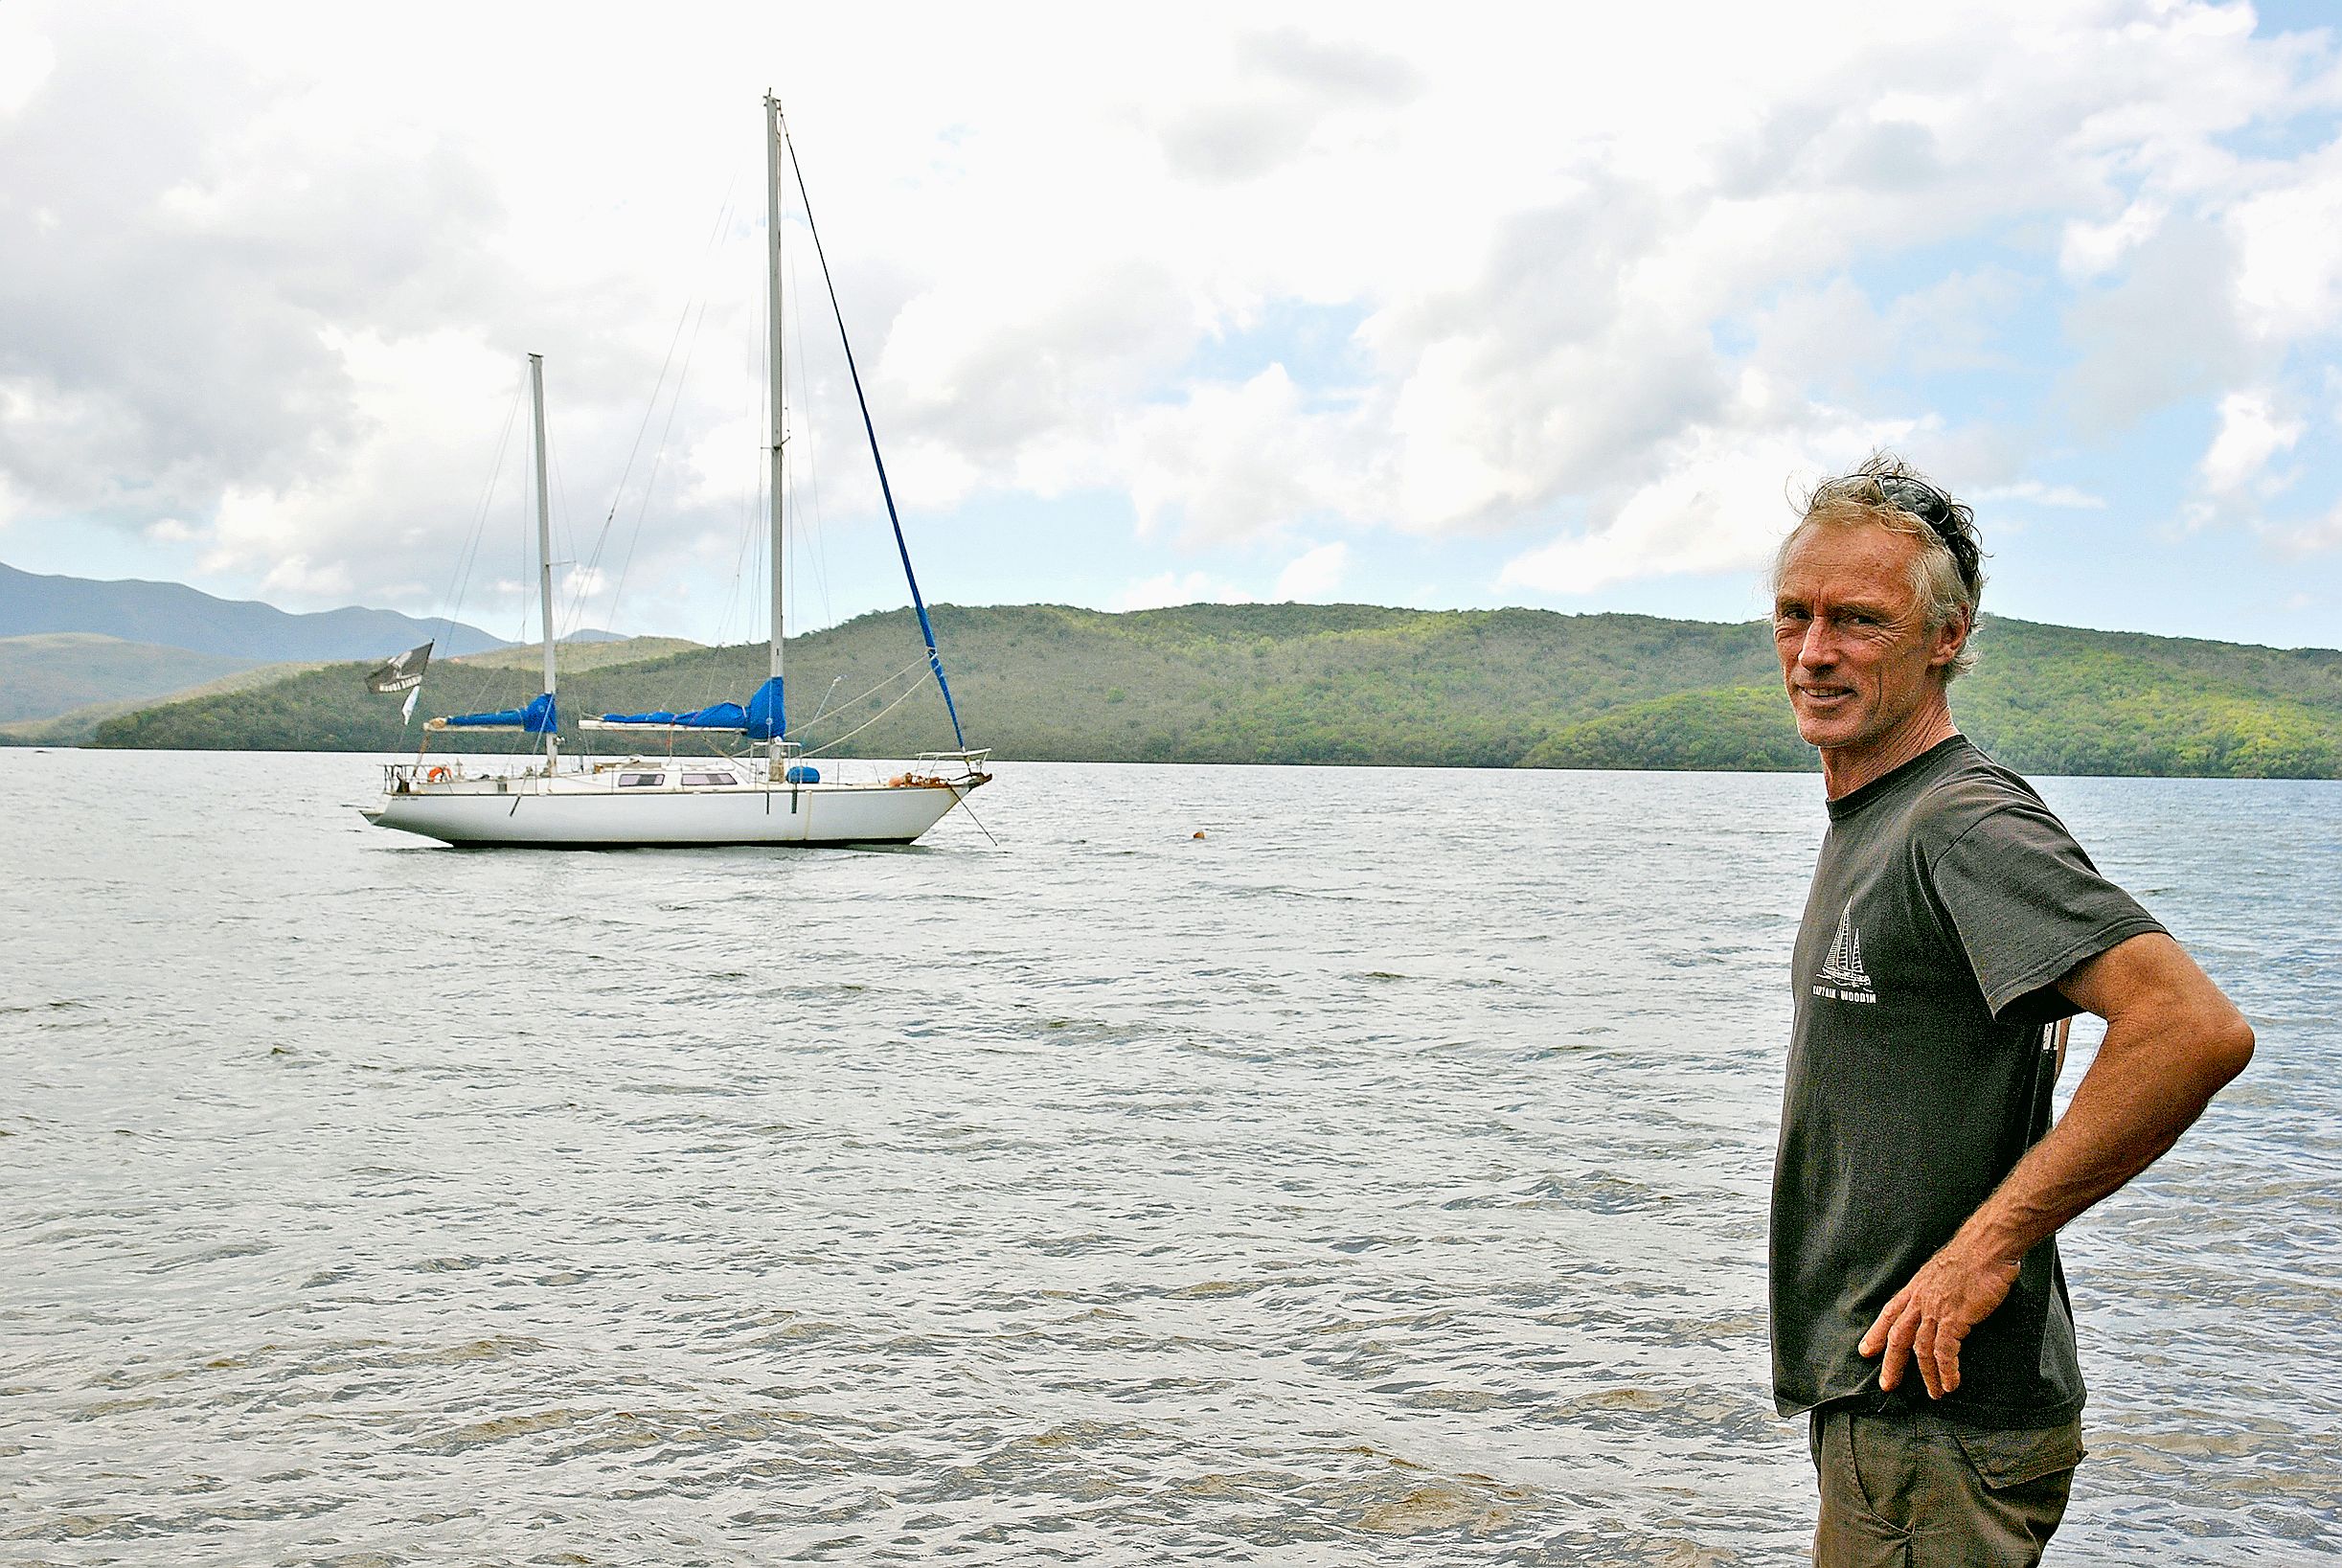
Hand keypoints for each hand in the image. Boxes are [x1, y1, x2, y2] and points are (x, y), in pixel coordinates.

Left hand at [1857, 1241, 2020, 1398]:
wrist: (1986, 1246)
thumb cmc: (1972, 1256)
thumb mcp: (1943, 1270)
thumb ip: (1937, 1288)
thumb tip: (1942, 1299)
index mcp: (1915, 1288)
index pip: (1889, 1314)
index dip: (1876, 1333)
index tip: (1866, 1351)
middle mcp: (1920, 1301)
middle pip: (1898, 1337)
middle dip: (1892, 1363)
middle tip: (1888, 1385)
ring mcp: (1935, 1310)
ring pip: (1921, 1349)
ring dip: (1928, 1375)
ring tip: (1935, 1393)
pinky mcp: (1954, 1319)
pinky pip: (1945, 1352)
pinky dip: (1946, 1371)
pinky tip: (1950, 1384)